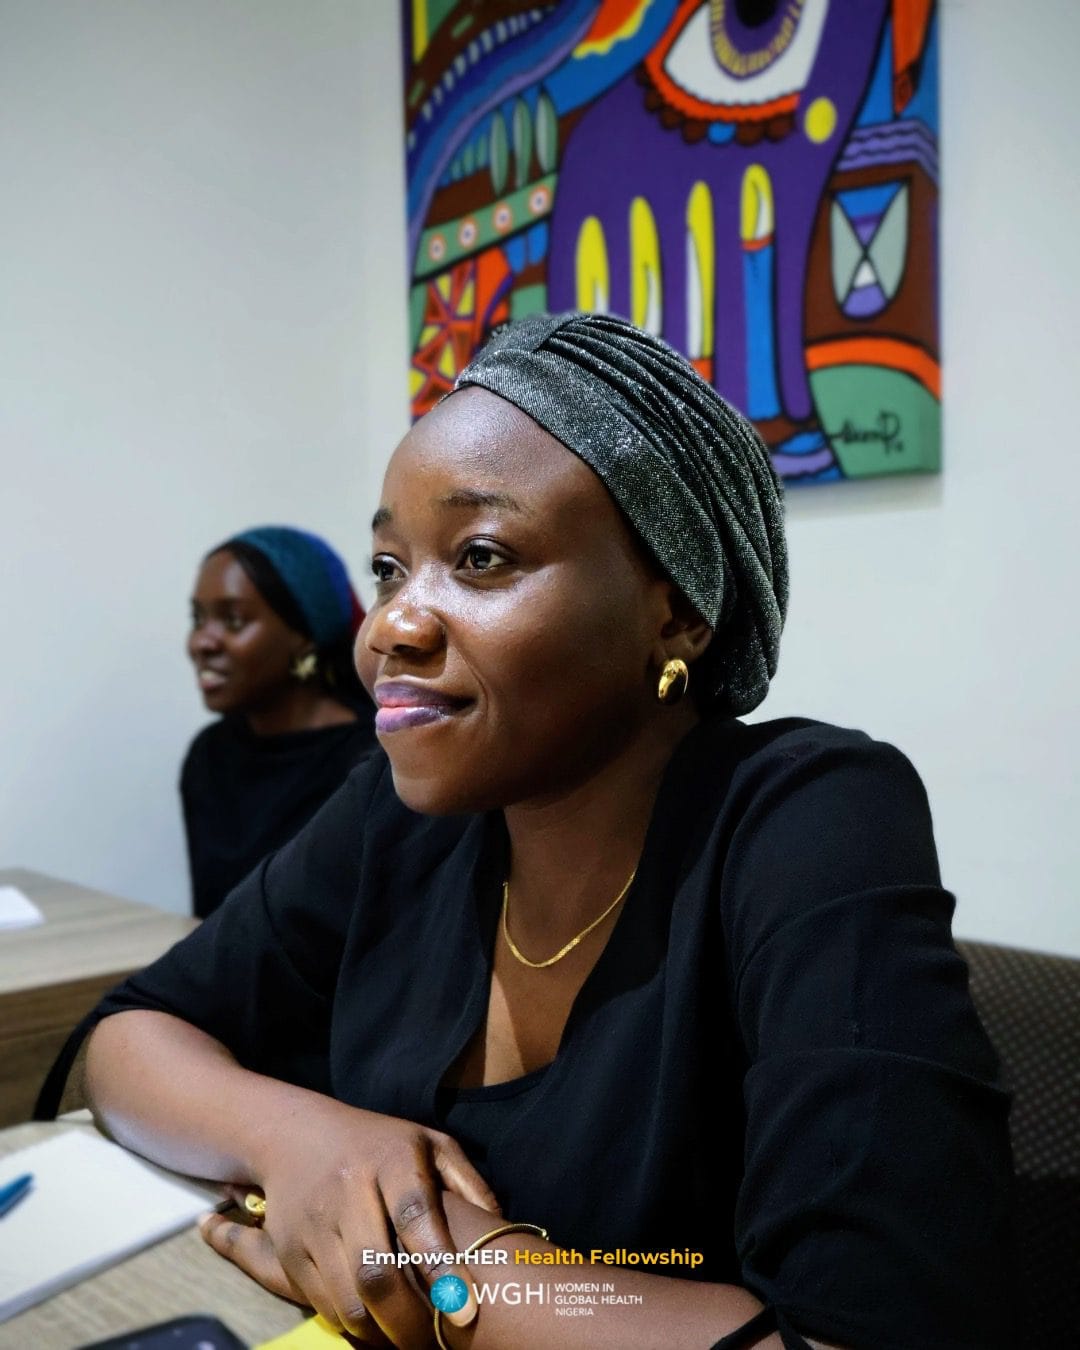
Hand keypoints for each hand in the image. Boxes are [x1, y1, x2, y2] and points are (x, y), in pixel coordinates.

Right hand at [198, 1097, 500, 1346]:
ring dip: (379, 1332)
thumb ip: (466, 1182)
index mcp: (391, 1159)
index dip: (441, 1265)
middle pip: (374, 1271)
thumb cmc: (379, 1144)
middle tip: (434, 1343)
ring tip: (409, 1340)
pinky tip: (375, 1326)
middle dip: (408, 1320)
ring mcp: (314, 1223)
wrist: (296, 1135)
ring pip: (345, 1299)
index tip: (465, 1309)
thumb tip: (500, 1228)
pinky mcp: (291, 1250)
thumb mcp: (429, 1144)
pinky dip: (350, 1325)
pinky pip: (320, 1304)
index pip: (415, 1216)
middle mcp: (348, 1190)